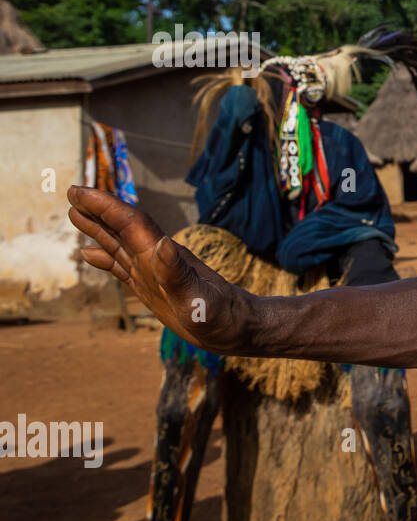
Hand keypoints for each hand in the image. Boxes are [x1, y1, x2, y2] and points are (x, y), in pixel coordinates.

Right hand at [66, 186, 254, 354]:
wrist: (239, 328)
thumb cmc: (222, 316)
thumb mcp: (200, 300)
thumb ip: (178, 274)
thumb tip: (162, 243)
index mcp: (164, 256)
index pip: (130, 223)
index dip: (105, 206)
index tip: (79, 192)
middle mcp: (157, 259)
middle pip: (122, 228)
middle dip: (98, 210)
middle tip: (72, 192)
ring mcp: (153, 273)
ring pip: (119, 244)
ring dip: (97, 229)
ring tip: (75, 214)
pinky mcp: (153, 288)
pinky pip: (123, 267)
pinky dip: (104, 258)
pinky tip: (89, 254)